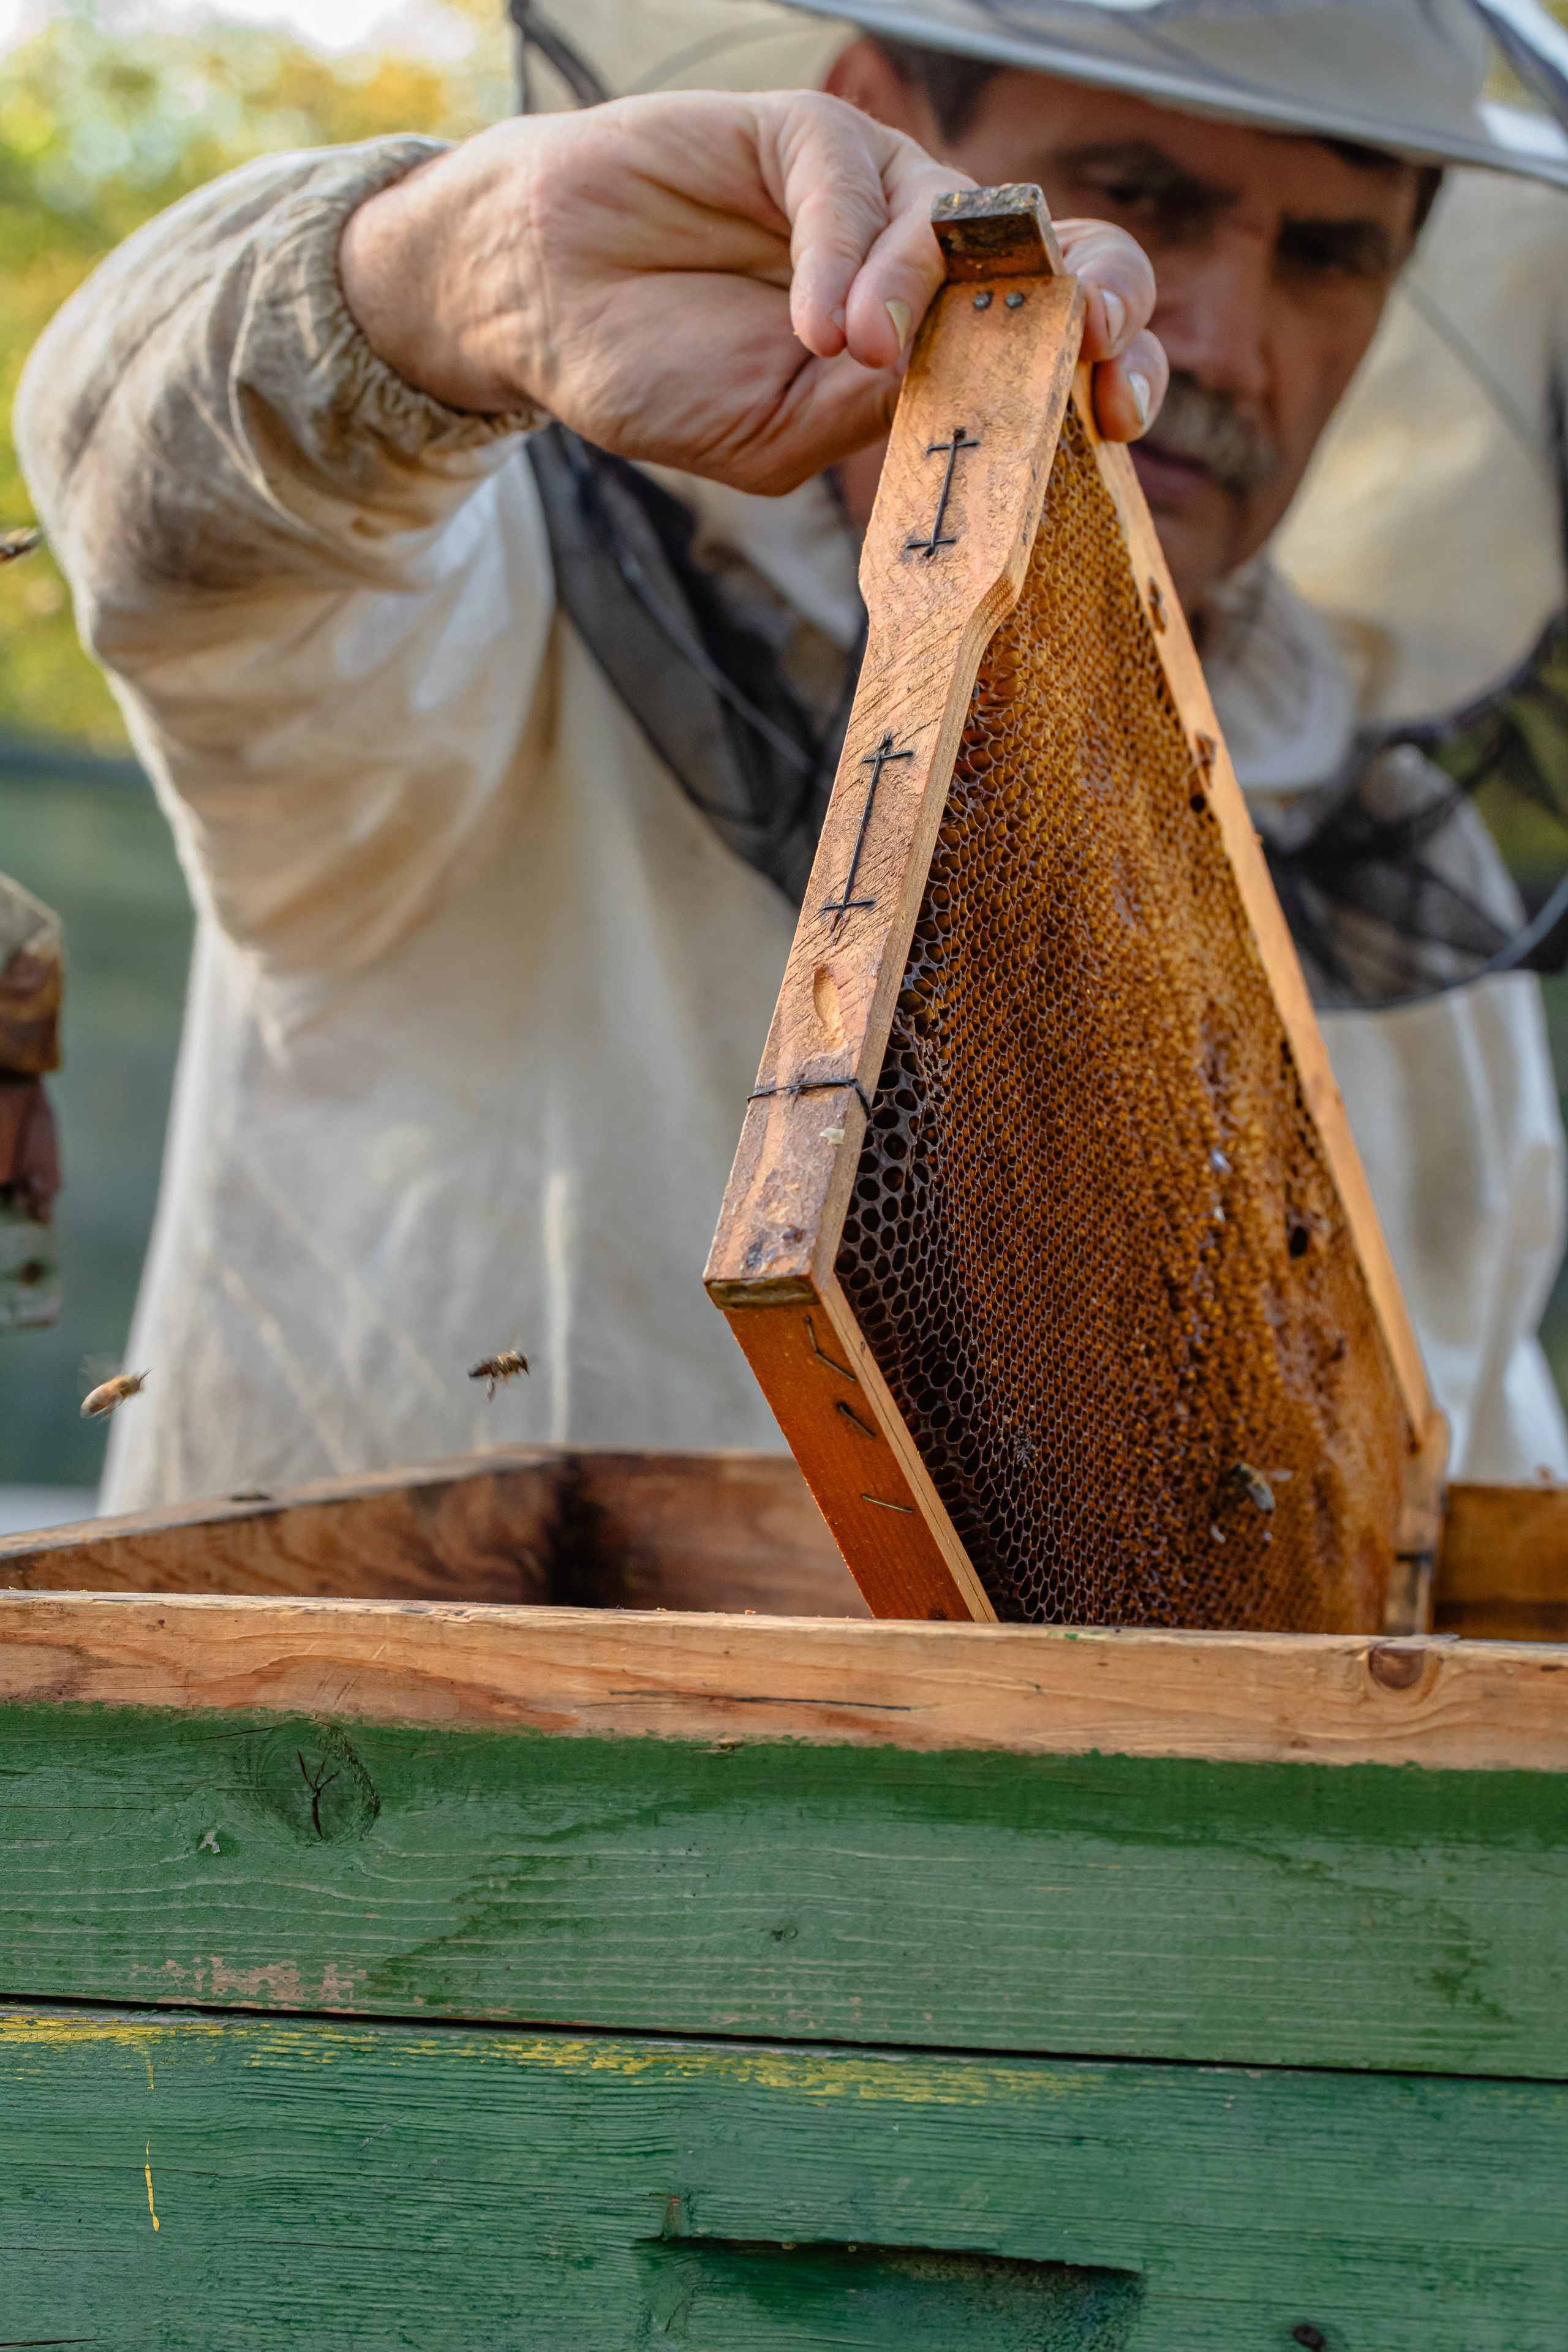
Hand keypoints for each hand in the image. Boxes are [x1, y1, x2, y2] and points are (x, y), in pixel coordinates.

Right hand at [340, 91, 1166, 496]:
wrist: (544, 309)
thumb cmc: (662, 376)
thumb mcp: (773, 438)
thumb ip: (869, 415)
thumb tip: (967, 383)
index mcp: (941, 349)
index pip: (1058, 348)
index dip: (1107, 371)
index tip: (1120, 413)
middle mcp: (928, 266)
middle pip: (1057, 257)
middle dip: (1091, 293)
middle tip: (1084, 336)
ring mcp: (872, 197)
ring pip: (956, 218)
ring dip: (923, 286)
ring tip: (849, 352)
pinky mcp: (805, 137)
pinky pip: (851, 178)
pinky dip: (842, 250)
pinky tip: (813, 321)